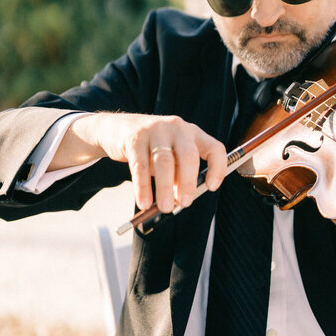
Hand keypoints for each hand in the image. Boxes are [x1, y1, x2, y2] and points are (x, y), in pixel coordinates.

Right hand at [55, 112, 227, 213]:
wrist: (118, 128)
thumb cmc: (152, 147)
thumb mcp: (172, 155)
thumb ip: (179, 174)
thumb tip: (182, 200)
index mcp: (192, 133)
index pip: (214, 148)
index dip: (217, 168)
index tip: (211, 187)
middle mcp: (177, 128)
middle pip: (188, 155)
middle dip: (188, 181)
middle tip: (185, 203)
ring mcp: (155, 131)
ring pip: (163, 161)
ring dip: (166, 188)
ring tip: (165, 207)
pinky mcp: (134, 139)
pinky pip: (140, 165)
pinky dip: (143, 187)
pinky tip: (144, 202)